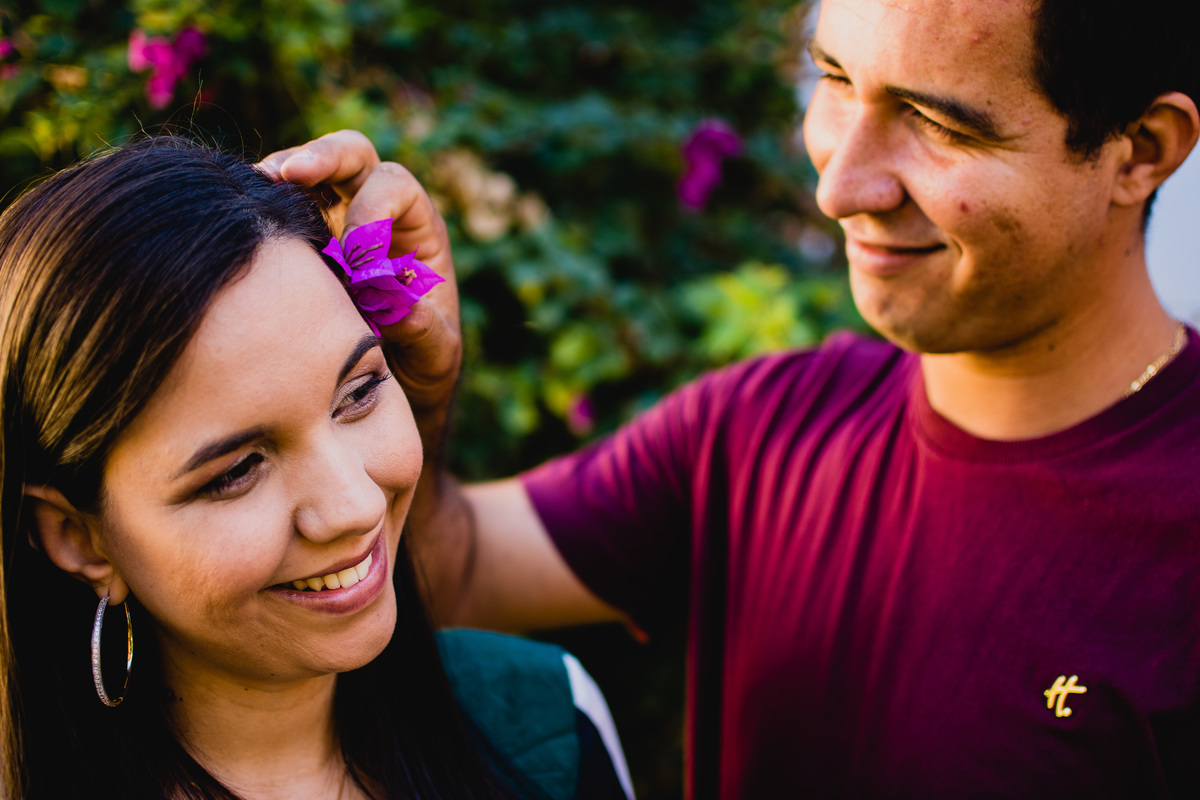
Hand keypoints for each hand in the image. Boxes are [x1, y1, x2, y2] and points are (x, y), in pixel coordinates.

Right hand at [258, 131, 461, 430]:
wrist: (393, 382)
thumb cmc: (423, 364)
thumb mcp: (434, 354)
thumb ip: (423, 330)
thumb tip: (399, 306)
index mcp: (419, 228)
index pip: (396, 187)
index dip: (373, 211)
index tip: (354, 257)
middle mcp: (378, 210)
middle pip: (353, 155)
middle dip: (323, 158)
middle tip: (288, 173)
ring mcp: (336, 217)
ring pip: (309, 171)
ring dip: (281, 174)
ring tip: (254, 189)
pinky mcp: (302, 236)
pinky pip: (279, 205)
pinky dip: (261, 206)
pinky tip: (241, 222)